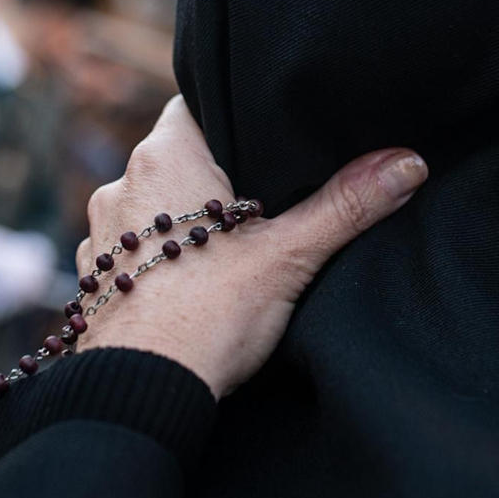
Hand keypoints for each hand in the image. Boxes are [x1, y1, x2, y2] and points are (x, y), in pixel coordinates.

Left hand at [76, 96, 426, 397]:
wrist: (138, 392)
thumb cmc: (207, 315)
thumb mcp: (289, 255)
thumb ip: (346, 205)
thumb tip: (406, 164)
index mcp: (165, 157)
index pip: (194, 104)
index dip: (231, 115)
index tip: (265, 134)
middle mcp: (122, 186)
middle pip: (175, 158)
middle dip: (215, 176)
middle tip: (263, 195)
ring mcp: (102, 235)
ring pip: (150, 209)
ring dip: (181, 222)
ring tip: (228, 248)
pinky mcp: (92, 282)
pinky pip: (130, 254)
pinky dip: (157, 262)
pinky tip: (190, 285)